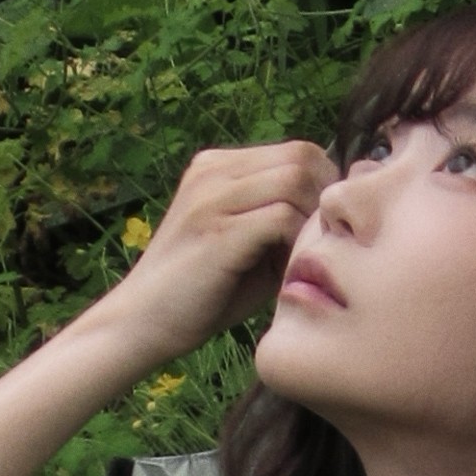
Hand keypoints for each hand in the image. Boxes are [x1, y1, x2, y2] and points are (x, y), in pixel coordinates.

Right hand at [96, 140, 334, 367]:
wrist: (141, 325)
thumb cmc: (200, 295)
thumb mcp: (245, 246)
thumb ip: (282, 223)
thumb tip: (335, 217)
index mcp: (218, 167)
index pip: (297, 151)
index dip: (324, 187)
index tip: (324, 231)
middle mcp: (213, 171)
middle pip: (302, 157)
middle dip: (325, 200)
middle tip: (322, 245)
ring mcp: (211, 196)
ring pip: (295, 181)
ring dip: (312, 222)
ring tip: (304, 259)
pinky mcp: (216, 230)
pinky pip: (281, 217)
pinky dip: (297, 244)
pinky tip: (289, 273)